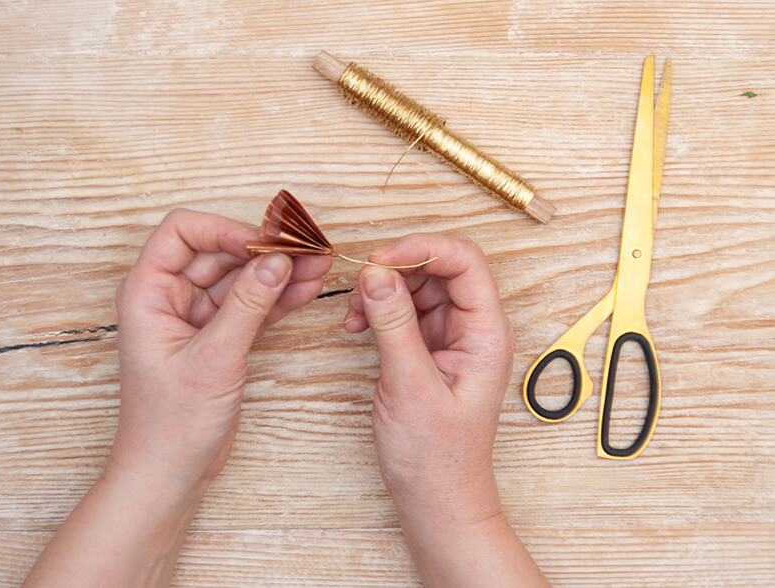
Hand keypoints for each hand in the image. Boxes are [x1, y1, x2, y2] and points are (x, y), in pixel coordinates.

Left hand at [111, 209, 330, 491]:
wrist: (169, 472)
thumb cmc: (170, 423)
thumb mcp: (213, 359)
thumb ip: (247, 306)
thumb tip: (276, 261)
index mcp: (147, 293)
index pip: (183, 231)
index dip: (225, 229)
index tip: (265, 243)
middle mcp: (168, 297)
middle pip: (218, 252)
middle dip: (263, 249)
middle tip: (306, 248)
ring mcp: (194, 317)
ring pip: (239, 278)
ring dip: (277, 272)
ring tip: (318, 264)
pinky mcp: (218, 337)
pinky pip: (249, 305)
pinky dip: (276, 298)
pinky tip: (306, 288)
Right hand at [344, 234, 512, 517]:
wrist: (436, 498)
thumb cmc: (436, 456)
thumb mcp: (409, 384)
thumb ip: (393, 323)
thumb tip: (376, 272)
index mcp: (486, 333)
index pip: (465, 262)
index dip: (422, 250)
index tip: (380, 259)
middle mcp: (474, 328)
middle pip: (440, 268)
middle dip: (396, 268)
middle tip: (361, 284)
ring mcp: (452, 337)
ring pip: (419, 286)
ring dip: (383, 289)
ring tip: (354, 313)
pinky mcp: (429, 348)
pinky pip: (405, 311)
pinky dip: (380, 309)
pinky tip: (357, 325)